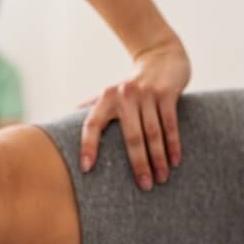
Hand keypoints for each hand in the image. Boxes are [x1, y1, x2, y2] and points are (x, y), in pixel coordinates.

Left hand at [78, 41, 189, 189]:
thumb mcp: (112, 93)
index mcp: (106, 98)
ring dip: (158, 159)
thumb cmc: (134, 84)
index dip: (88, 146)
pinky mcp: (166, 93)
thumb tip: (69, 116)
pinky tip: (174, 161)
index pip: (92, 124)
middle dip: (139, 164)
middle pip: (131, 137)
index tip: (87, 169)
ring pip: (153, 133)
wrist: (162, 58)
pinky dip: (173, 144)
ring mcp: (146, 93)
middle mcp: (124, 95)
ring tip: (161, 178)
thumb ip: (93, 106)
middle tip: (144, 186)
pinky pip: (170, 124)